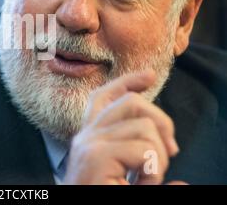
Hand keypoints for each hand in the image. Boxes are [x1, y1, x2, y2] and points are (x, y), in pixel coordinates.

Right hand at [63, 69, 180, 184]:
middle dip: (162, 124)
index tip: (150, 76)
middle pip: (131, 104)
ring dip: (157, 158)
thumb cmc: (104, 196)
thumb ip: (146, 173)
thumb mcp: (127, 181)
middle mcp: (85, 136)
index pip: (105, 97)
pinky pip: (144, 151)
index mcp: (90, 137)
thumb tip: (183, 183)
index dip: (128, 83)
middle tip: (168, 156)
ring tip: (145, 181)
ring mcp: (88, 145)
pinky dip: (153, 173)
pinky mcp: (95, 157)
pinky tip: (140, 185)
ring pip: (143, 127)